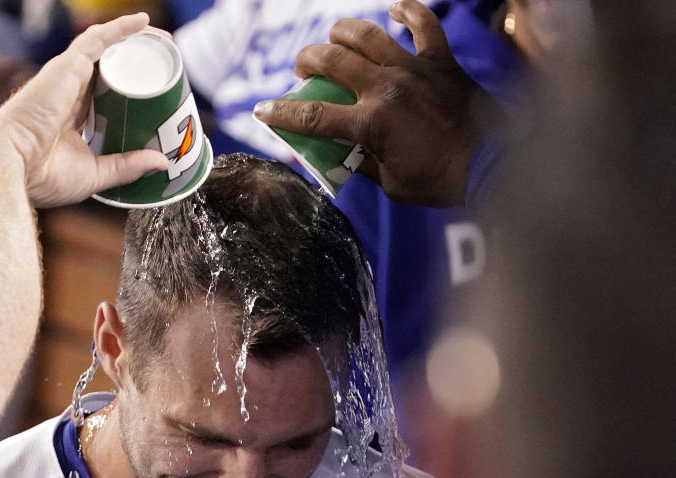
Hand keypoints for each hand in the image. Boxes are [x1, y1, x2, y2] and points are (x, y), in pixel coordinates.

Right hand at [0, 13, 168, 207]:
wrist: (12, 166)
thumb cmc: (41, 175)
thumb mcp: (94, 174)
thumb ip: (126, 167)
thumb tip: (161, 162)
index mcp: (70, 115)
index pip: (104, 94)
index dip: (128, 89)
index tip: (155, 94)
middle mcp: (68, 91)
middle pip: (109, 69)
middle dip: (137, 63)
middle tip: (167, 67)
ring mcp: (67, 76)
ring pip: (107, 50)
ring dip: (135, 41)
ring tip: (164, 42)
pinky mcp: (68, 66)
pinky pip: (99, 39)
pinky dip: (121, 28)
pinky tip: (144, 23)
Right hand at [253, 0, 503, 207]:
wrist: (494, 165)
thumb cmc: (441, 182)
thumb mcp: (392, 183)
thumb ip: (364, 163)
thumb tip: (342, 153)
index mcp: (370, 124)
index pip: (311, 116)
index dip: (280, 113)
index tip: (261, 110)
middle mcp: (385, 89)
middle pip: (331, 61)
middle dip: (307, 62)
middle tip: (303, 70)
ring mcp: (413, 69)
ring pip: (366, 34)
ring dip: (342, 33)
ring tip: (334, 39)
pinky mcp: (441, 61)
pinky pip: (423, 24)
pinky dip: (407, 12)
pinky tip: (394, 11)